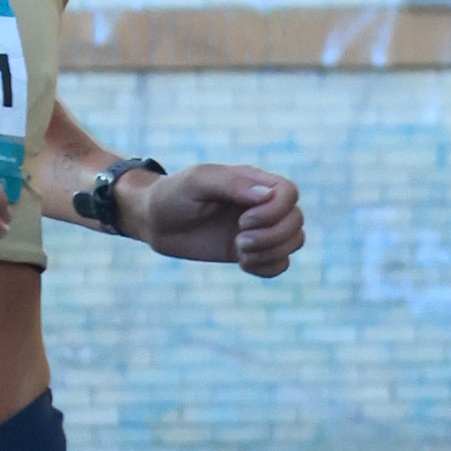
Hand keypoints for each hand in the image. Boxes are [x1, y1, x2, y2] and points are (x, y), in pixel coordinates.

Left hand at [131, 163, 302, 277]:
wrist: (155, 222)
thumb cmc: (173, 195)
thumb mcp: (198, 182)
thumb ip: (232, 183)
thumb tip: (268, 195)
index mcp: (253, 183)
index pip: (290, 193)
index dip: (275, 212)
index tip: (243, 220)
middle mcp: (260, 205)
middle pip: (296, 220)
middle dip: (272, 236)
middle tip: (238, 240)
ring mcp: (258, 229)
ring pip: (294, 242)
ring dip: (271, 252)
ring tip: (239, 251)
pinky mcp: (250, 252)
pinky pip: (281, 264)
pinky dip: (268, 268)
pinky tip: (243, 263)